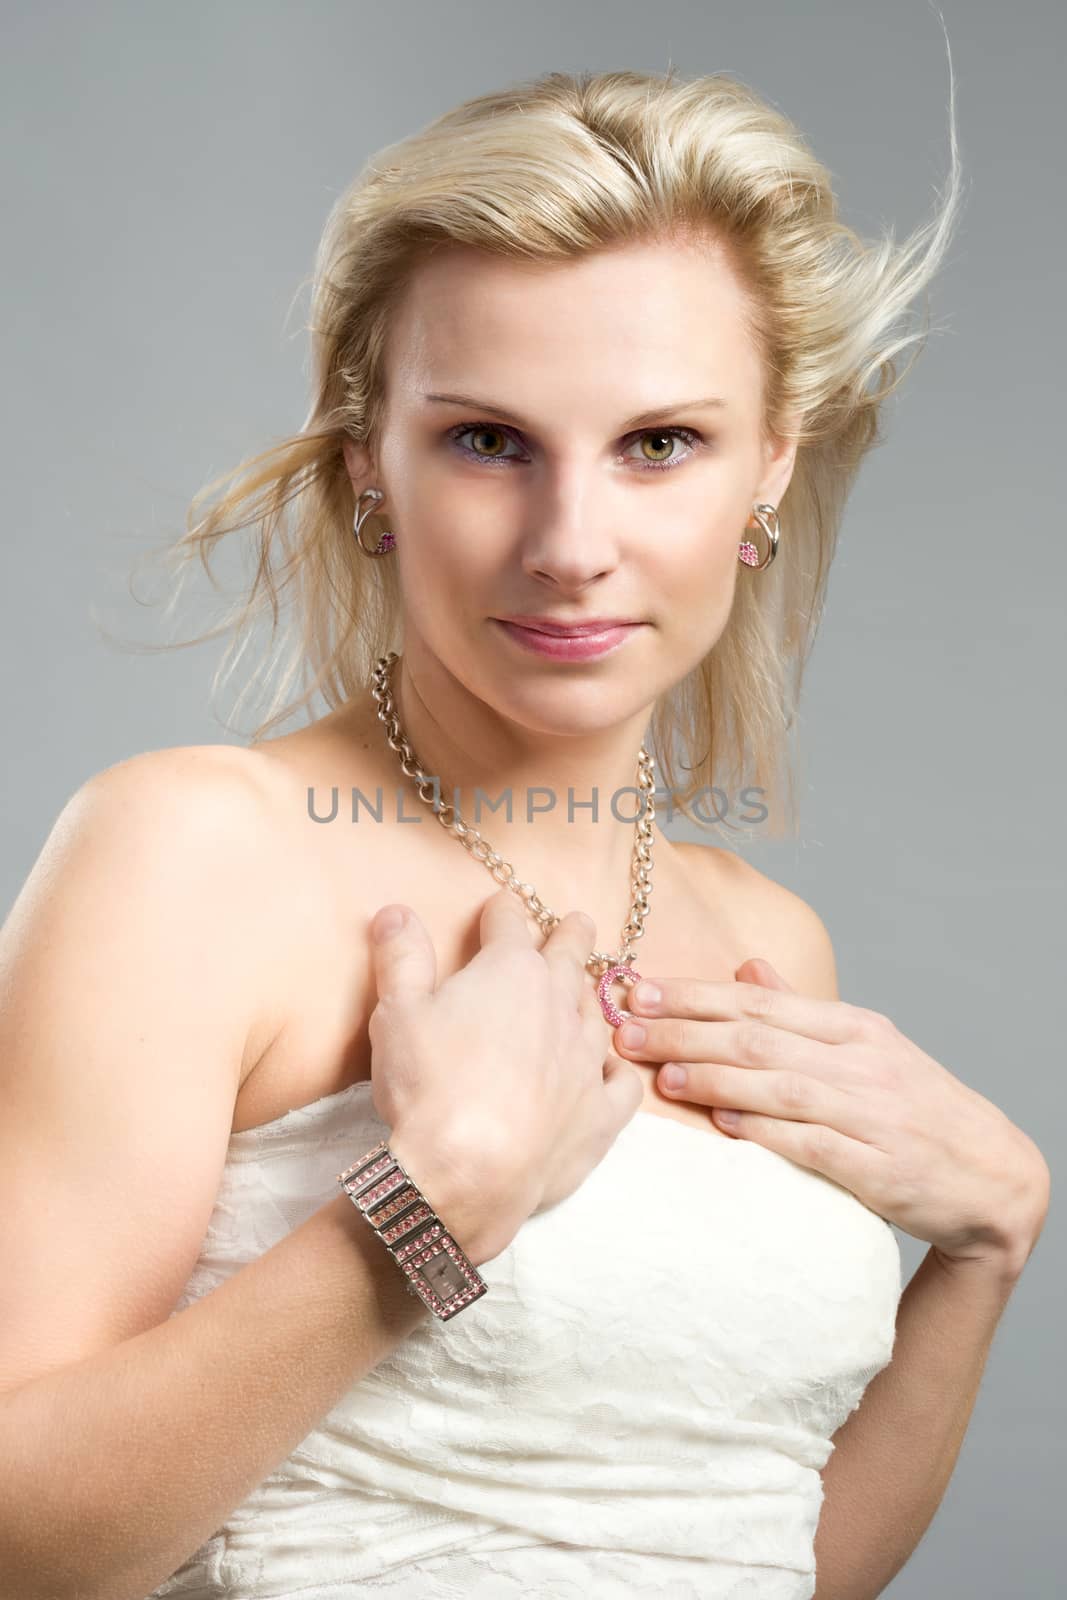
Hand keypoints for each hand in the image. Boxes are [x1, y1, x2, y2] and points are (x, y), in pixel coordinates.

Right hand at [367, 888, 642, 1264]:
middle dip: (571, 935)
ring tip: (587, 992)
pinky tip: (614, 1071)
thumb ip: (401, 957)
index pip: (508, 924)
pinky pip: (623, 1083)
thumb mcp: (397, 1011)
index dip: (501, 912)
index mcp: (511, 971)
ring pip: (596, 1014)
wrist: (469, 1170)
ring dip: (589, 998)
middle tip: (578, 922)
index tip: (499, 907)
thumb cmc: (428, 1085)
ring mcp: (586, 1059)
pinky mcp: (601, 1112)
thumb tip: (396, 911)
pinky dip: (619, 1072)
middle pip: (570, 956)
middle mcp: (559, 1004)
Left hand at [613, 956, 1049, 1278]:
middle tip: (626, 1029)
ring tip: (663, 1076)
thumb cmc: (916, 1110)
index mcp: (853, 1028)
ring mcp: (872, 1115)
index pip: (758, 1003)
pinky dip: (766, 1132)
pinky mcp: (880, 1169)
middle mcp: (862, 1063)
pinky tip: (723, 1125)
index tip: (638, 991)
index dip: (693, 995)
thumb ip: (800, 1012)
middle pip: (758, 1039)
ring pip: (780, 1086)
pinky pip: (812, 1145)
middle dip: (685, 1032)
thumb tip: (745, 969)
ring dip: (715, 1080)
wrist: (994, 1178)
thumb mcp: (866, 1050)